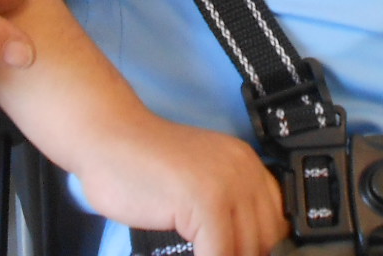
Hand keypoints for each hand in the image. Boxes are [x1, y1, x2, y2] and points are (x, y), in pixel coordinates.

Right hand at [75, 115, 287, 255]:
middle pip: (264, 238)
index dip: (257, 246)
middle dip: (239, 254)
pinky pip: (219, 255)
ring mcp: (226, 184)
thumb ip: (224, 205)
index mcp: (246, 163)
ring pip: (246, 250)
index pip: (275, 220)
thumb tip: (242, 247)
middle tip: (210, 251)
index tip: (236, 251)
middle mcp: (244, 170)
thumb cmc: (141, 165)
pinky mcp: (206, 201)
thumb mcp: (197, 180)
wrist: (107, 138)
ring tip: (201, 254)